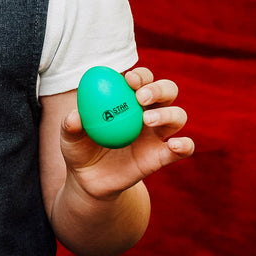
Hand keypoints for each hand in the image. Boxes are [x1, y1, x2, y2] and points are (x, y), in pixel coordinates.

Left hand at [60, 66, 193, 200]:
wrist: (90, 180)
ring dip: (167, 113)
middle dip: (159, 89)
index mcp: (126, 100)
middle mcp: (146, 112)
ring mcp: (157, 134)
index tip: (129, 79)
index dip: (140, 75)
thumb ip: (71, 125)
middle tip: (141, 97)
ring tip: (146, 120)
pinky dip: (185, 144)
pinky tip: (174, 144)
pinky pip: (183, 149)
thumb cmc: (80, 149)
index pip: (142, 79)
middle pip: (167, 91)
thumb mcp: (70, 137)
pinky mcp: (162, 156)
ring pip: (178, 115)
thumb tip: (75, 116)